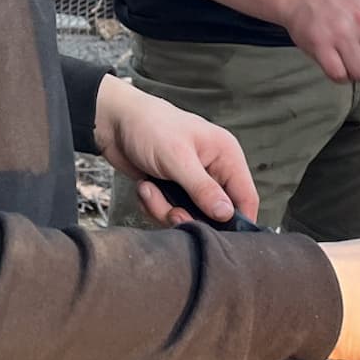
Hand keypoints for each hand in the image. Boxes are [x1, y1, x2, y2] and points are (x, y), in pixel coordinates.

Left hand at [93, 76, 258, 225]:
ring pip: (189, 215)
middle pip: (215, 213)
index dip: (238, 220)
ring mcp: (191, 182)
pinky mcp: (171, 189)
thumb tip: (227, 214)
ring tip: (149, 189)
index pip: (246, 196)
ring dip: (165, 209)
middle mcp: (213, 170)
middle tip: (170, 211)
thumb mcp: (178, 159)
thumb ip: (203, 189)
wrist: (113, 122)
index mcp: (225, 156)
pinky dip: (153, 205)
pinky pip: (169, 212)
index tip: (221, 237)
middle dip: (189, 216)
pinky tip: (144, 187)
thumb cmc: (150, 128)